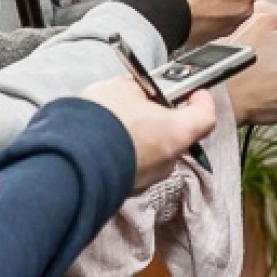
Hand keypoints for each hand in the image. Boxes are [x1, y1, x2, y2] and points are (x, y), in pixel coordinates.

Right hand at [81, 76, 215, 192]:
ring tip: (118, 120)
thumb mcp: (123, 88)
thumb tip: (140, 91)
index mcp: (177, 133)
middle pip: (176, 134)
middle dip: (162, 117)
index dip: (201, 100)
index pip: (206, 117)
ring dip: (142, 135)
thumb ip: (140, 89)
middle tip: (144, 101)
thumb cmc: (104, 121)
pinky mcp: (127, 187)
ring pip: (153, 150)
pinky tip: (106, 139)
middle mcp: (168, 160)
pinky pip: (133, 163)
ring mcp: (148, 178)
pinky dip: (126, 150)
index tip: (193, 91)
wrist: (70, 159)